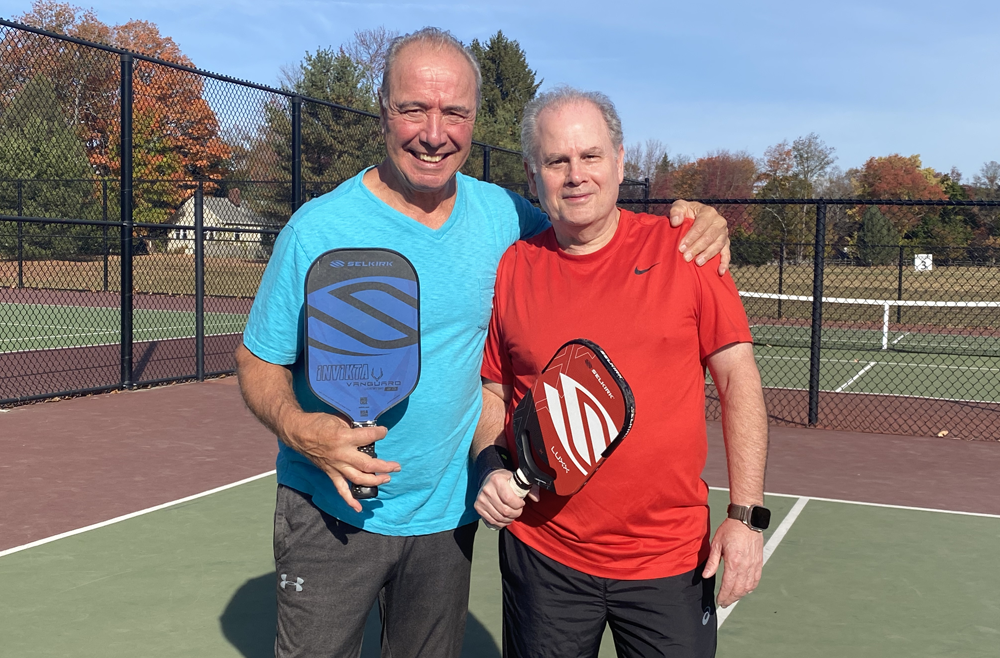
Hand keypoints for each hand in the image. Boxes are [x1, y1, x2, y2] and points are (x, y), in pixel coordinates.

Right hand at [285, 411, 399, 512]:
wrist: (298, 433)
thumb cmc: (317, 423)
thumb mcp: (337, 419)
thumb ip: (353, 428)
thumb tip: (366, 432)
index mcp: (344, 438)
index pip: (368, 437)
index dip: (380, 433)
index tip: (384, 432)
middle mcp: (342, 454)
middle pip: (368, 464)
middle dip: (385, 466)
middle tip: (396, 466)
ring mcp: (336, 466)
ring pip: (359, 478)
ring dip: (375, 480)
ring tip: (387, 478)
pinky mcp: (330, 473)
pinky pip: (341, 490)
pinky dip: (350, 500)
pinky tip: (359, 508)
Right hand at [474, 470, 536, 528]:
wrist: (488, 478)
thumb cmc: (505, 479)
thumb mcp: (518, 479)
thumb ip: (530, 487)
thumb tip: (536, 498)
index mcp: (497, 480)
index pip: (509, 499)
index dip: (518, 505)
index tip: (521, 503)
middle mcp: (487, 490)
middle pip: (505, 511)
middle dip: (516, 513)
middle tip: (518, 510)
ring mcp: (481, 500)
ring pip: (499, 518)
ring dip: (509, 519)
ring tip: (512, 515)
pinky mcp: (478, 507)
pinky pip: (492, 521)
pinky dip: (501, 523)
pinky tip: (505, 518)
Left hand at [669, 200, 731, 274]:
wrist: (694, 218)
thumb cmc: (686, 213)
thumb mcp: (680, 207)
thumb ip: (676, 211)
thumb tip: (676, 222)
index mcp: (708, 212)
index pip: (700, 226)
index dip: (691, 237)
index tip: (681, 247)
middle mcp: (719, 222)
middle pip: (709, 237)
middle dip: (697, 248)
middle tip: (686, 257)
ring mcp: (724, 234)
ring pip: (718, 245)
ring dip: (708, 255)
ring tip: (698, 262)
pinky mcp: (726, 244)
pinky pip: (727, 254)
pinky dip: (725, 263)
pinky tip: (720, 272)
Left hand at [702, 518, 763, 607]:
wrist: (746, 520)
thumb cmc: (731, 529)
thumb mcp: (717, 544)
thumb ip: (712, 562)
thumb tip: (706, 575)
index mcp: (734, 562)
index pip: (728, 585)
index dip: (723, 595)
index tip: (719, 601)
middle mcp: (745, 566)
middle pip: (739, 589)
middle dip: (731, 598)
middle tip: (724, 603)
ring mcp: (754, 565)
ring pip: (748, 587)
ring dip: (740, 595)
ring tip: (733, 598)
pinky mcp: (759, 562)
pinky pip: (756, 580)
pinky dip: (750, 588)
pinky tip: (745, 590)